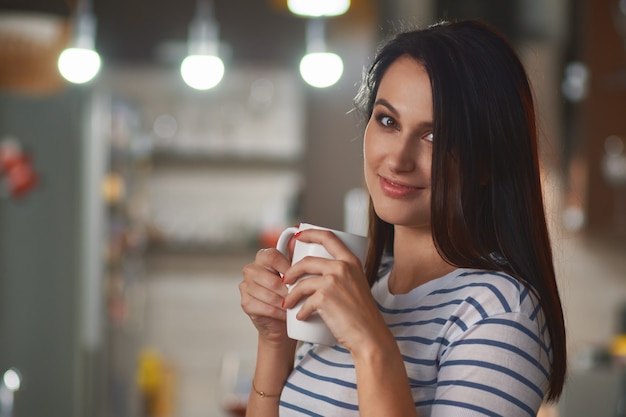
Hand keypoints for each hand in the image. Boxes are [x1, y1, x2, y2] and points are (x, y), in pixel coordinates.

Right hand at [239, 247, 291, 343]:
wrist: (280, 320)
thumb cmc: (289, 293)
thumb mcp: (295, 273)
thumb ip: (295, 256)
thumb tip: (295, 238)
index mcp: (262, 257)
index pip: (272, 256)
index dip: (287, 269)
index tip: (298, 279)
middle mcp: (251, 269)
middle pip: (272, 280)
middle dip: (289, 291)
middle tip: (299, 297)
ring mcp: (245, 286)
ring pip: (270, 296)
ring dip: (286, 304)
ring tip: (295, 307)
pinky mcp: (245, 303)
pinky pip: (266, 308)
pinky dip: (279, 313)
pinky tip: (285, 315)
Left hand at [281, 229, 389, 353]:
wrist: (369, 335)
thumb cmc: (362, 314)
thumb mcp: (357, 284)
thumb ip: (343, 274)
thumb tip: (319, 272)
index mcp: (351, 261)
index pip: (328, 237)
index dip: (310, 233)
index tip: (298, 236)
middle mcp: (342, 267)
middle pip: (307, 261)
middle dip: (291, 270)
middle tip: (285, 279)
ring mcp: (333, 281)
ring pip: (301, 282)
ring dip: (291, 294)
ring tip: (288, 302)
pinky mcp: (324, 297)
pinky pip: (305, 302)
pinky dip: (300, 311)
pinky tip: (300, 316)